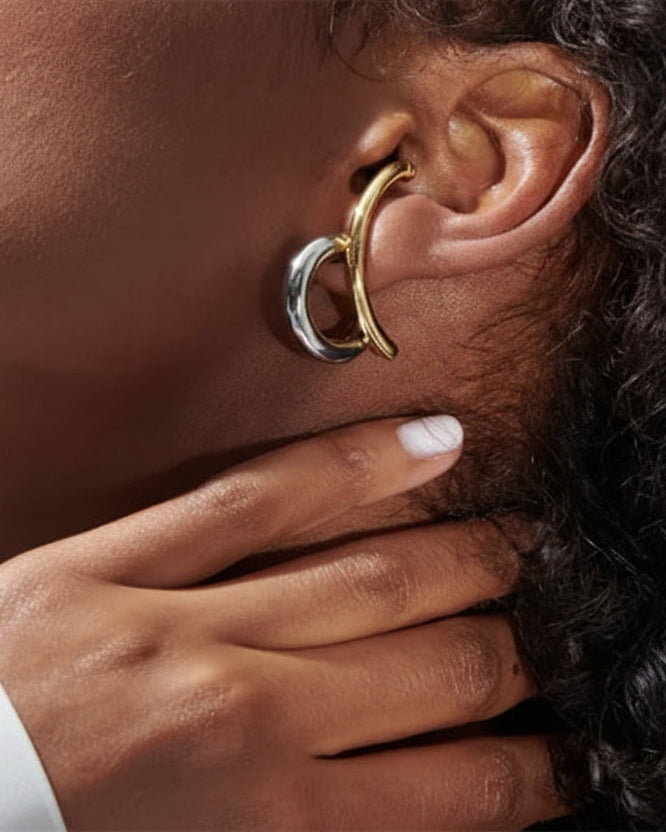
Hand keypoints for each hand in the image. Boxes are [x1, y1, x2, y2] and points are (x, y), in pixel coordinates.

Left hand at [0, 416, 563, 829]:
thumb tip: (409, 812)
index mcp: (268, 827)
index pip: (452, 795)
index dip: (526, 775)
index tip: (562, 754)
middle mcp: (249, 719)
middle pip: (432, 668)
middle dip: (511, 656)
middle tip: (552, 634)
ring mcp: (185, 629)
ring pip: (369, 578)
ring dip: (466, 560)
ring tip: (522, 544)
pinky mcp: (120, 565)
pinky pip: (260, 499)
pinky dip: (356, 469)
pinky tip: (430, 447)